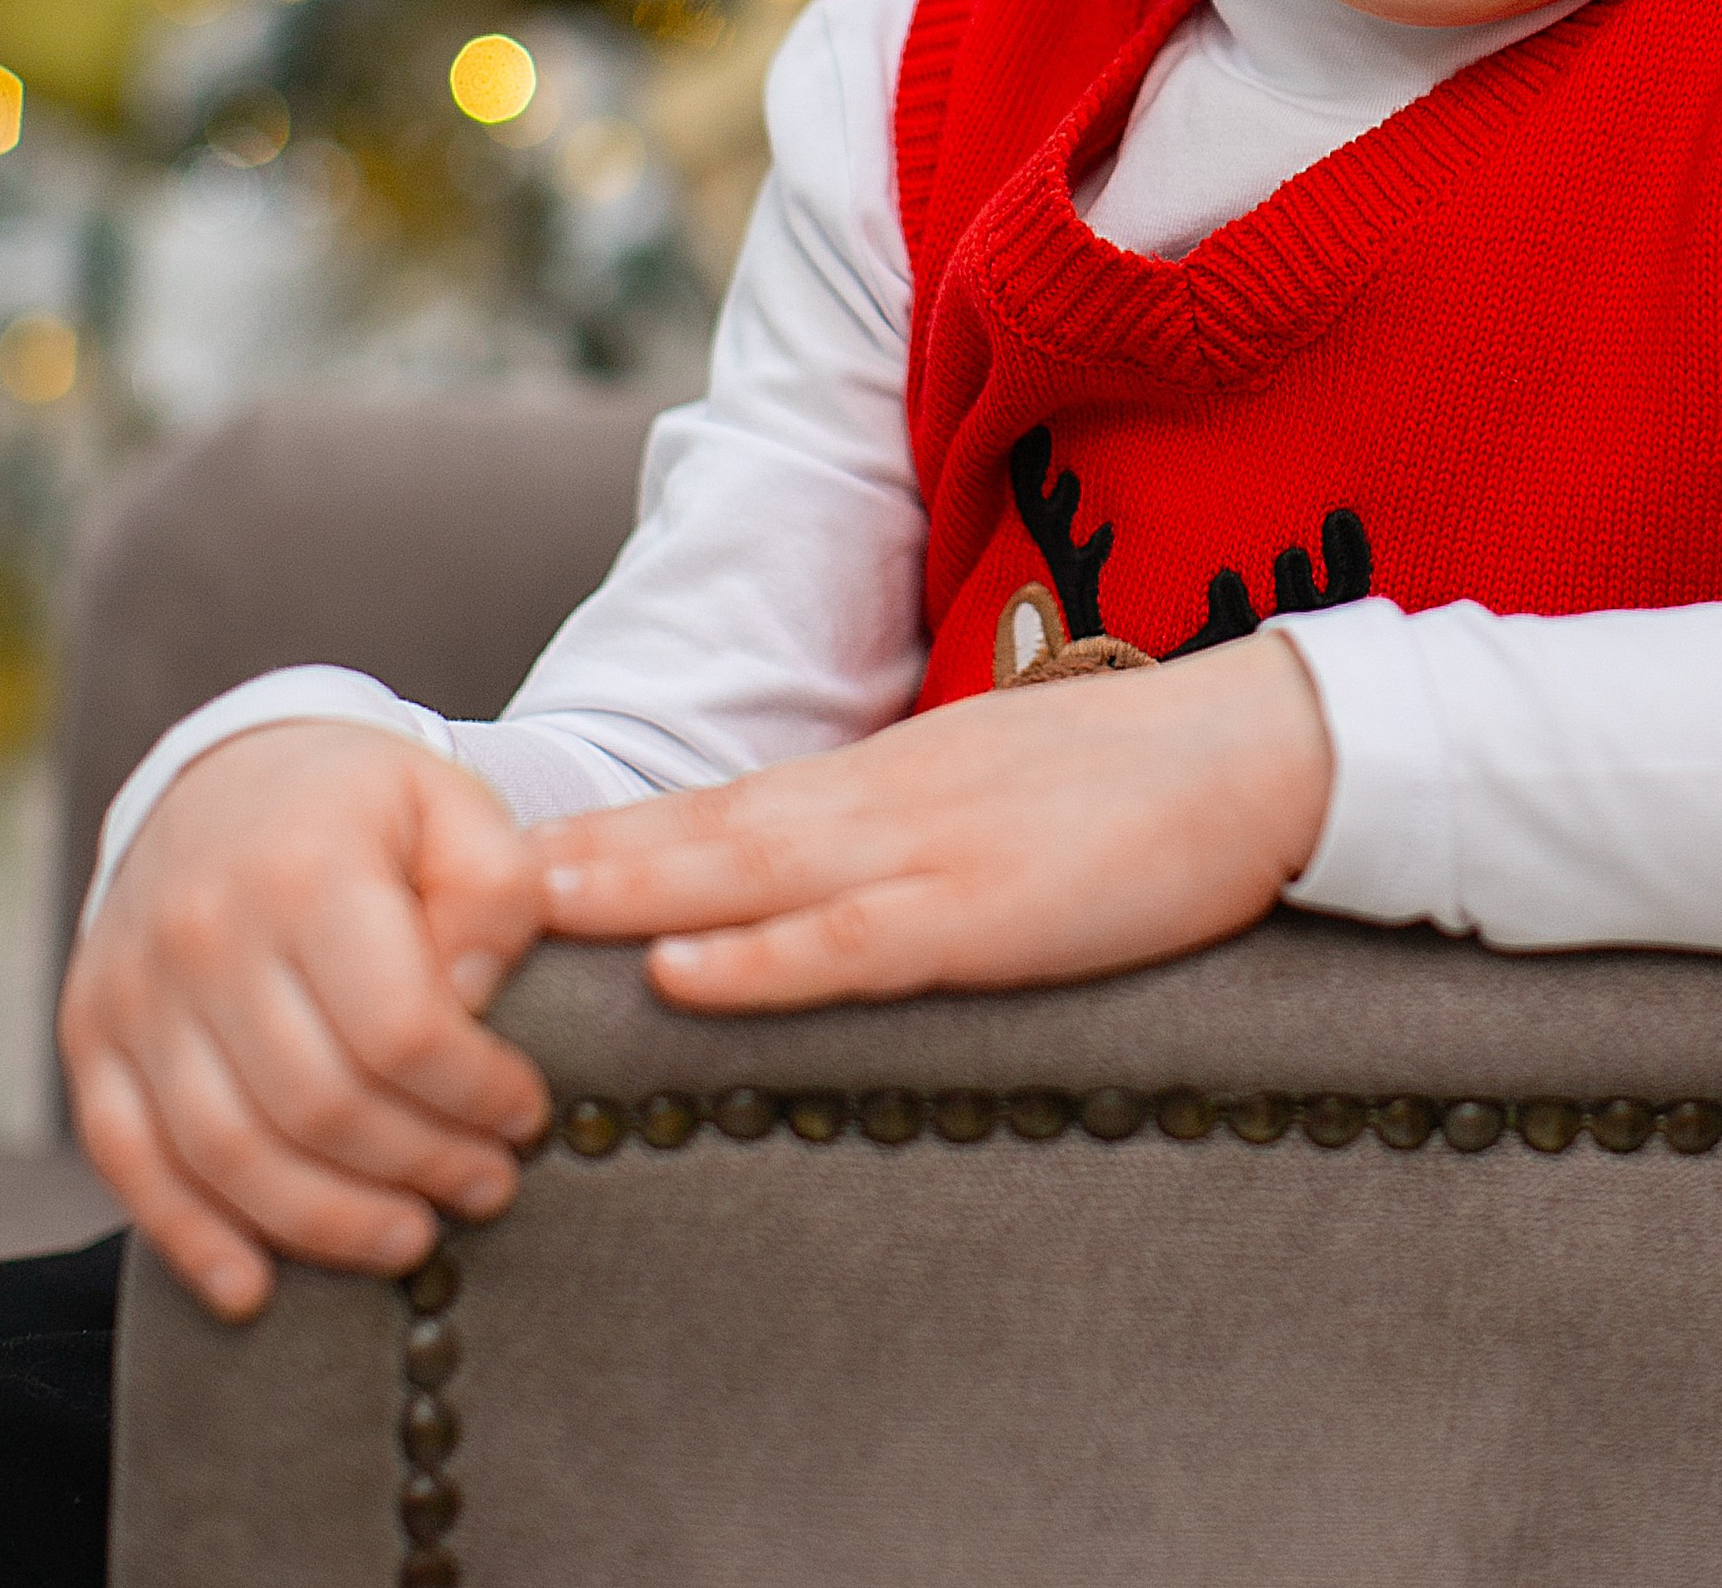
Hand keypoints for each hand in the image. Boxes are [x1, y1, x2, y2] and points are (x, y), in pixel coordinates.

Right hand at [60, 723, 550, 1320]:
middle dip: (419, 1168)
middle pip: (318, 1104)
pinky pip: (131, 1162)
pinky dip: (190, 1239)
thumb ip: (496, 898)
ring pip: (228, 1153)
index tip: (526, 1116)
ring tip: (411, 1239)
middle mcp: (206, 932)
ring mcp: (137, 991)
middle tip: (489, 1189)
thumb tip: (473, 1010)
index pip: (401, 1028)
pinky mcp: (93, 1035)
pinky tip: (255, 1288)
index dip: (474, 1094)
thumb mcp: (458, 807)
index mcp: (309, 868)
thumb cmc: (366, 808)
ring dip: (327, 1223)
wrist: (227, 773)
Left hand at [536, 635, 1335, 1009]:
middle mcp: (886, 798)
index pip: (726, 806)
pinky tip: (688, 972)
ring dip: (633, 891)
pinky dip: (762, 956)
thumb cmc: (1141, 786)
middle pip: (706, 828)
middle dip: (583, 861)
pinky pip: (855, 940)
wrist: (1265, 748)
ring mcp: (932, 850)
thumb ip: (905, 836)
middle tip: (456, 889)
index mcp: (889, 778)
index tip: (509, 863)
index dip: (617, 837)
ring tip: (526, 912)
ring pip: (751, 873)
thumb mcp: (999, 796)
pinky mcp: (990, 909)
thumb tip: (813, 892)